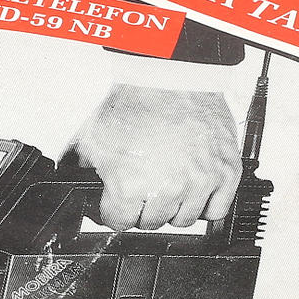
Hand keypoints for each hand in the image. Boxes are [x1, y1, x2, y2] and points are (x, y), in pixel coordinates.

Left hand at [69, 85, 241, 229]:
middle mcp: (167, 189)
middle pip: (151, 223)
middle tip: (143, 187)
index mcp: (130, 185)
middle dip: (143, 207)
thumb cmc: (133, 102)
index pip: (119, 222)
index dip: (114, 209)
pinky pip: (217, 209)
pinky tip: (194, 189)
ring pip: (184, 220)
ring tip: (168, 184)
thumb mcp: (93, 140)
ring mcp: (200, 182)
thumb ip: (81, 169)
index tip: (117, 202)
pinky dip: (205, 203)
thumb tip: (72, 184)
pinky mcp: (226, 172)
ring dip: (173, 207)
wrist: (169, 75)